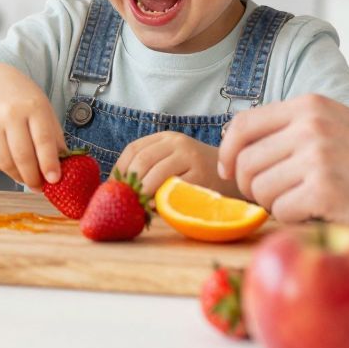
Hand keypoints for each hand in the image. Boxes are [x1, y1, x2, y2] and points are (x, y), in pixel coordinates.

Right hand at [0, 64, 63, 189]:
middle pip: (23, 156)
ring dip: (19, 177)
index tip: (54, 180)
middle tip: (40, 187)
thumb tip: (64, 167)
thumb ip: (54, 137)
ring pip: (6, 162)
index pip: (43, 140)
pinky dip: (4, 169)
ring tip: (27, 179)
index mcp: (33, 106)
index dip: (49, 163)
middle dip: (33, 177)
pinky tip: (12, 164)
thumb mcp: (44, 110)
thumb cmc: (23, 99)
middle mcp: (10, 113)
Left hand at [115, 131, 236, 197]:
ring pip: (155, 174)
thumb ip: (150, 168)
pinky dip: (160, 202)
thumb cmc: (197, 173)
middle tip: (124, 201)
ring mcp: (191, 158)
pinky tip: (157, 209)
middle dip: (130, 183)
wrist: (234, 175)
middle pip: (142, 160)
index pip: (133, 149)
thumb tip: (116, 188)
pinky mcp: (201, 177)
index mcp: (166, 137)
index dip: (119, 170)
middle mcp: (178, 143)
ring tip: (139, 206)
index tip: (113, 188)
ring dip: (143, 193)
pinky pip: (173, 190)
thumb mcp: (173, 161)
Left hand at [217, 95, 348, 225]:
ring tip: (306, 204)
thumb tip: (238, 150)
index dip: (228, 153)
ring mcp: (317, 156)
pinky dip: (295, 220)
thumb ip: (293, 130)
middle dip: (254, 188)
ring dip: (277, 206)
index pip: (242, 125)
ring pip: (260, 190)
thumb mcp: (334, 125)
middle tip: (279, 199)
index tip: (230, 172)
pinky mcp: (325, 189)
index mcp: (308, 105)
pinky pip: (281, 211)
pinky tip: (321, 214)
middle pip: (246, 164)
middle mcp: (309, 125)